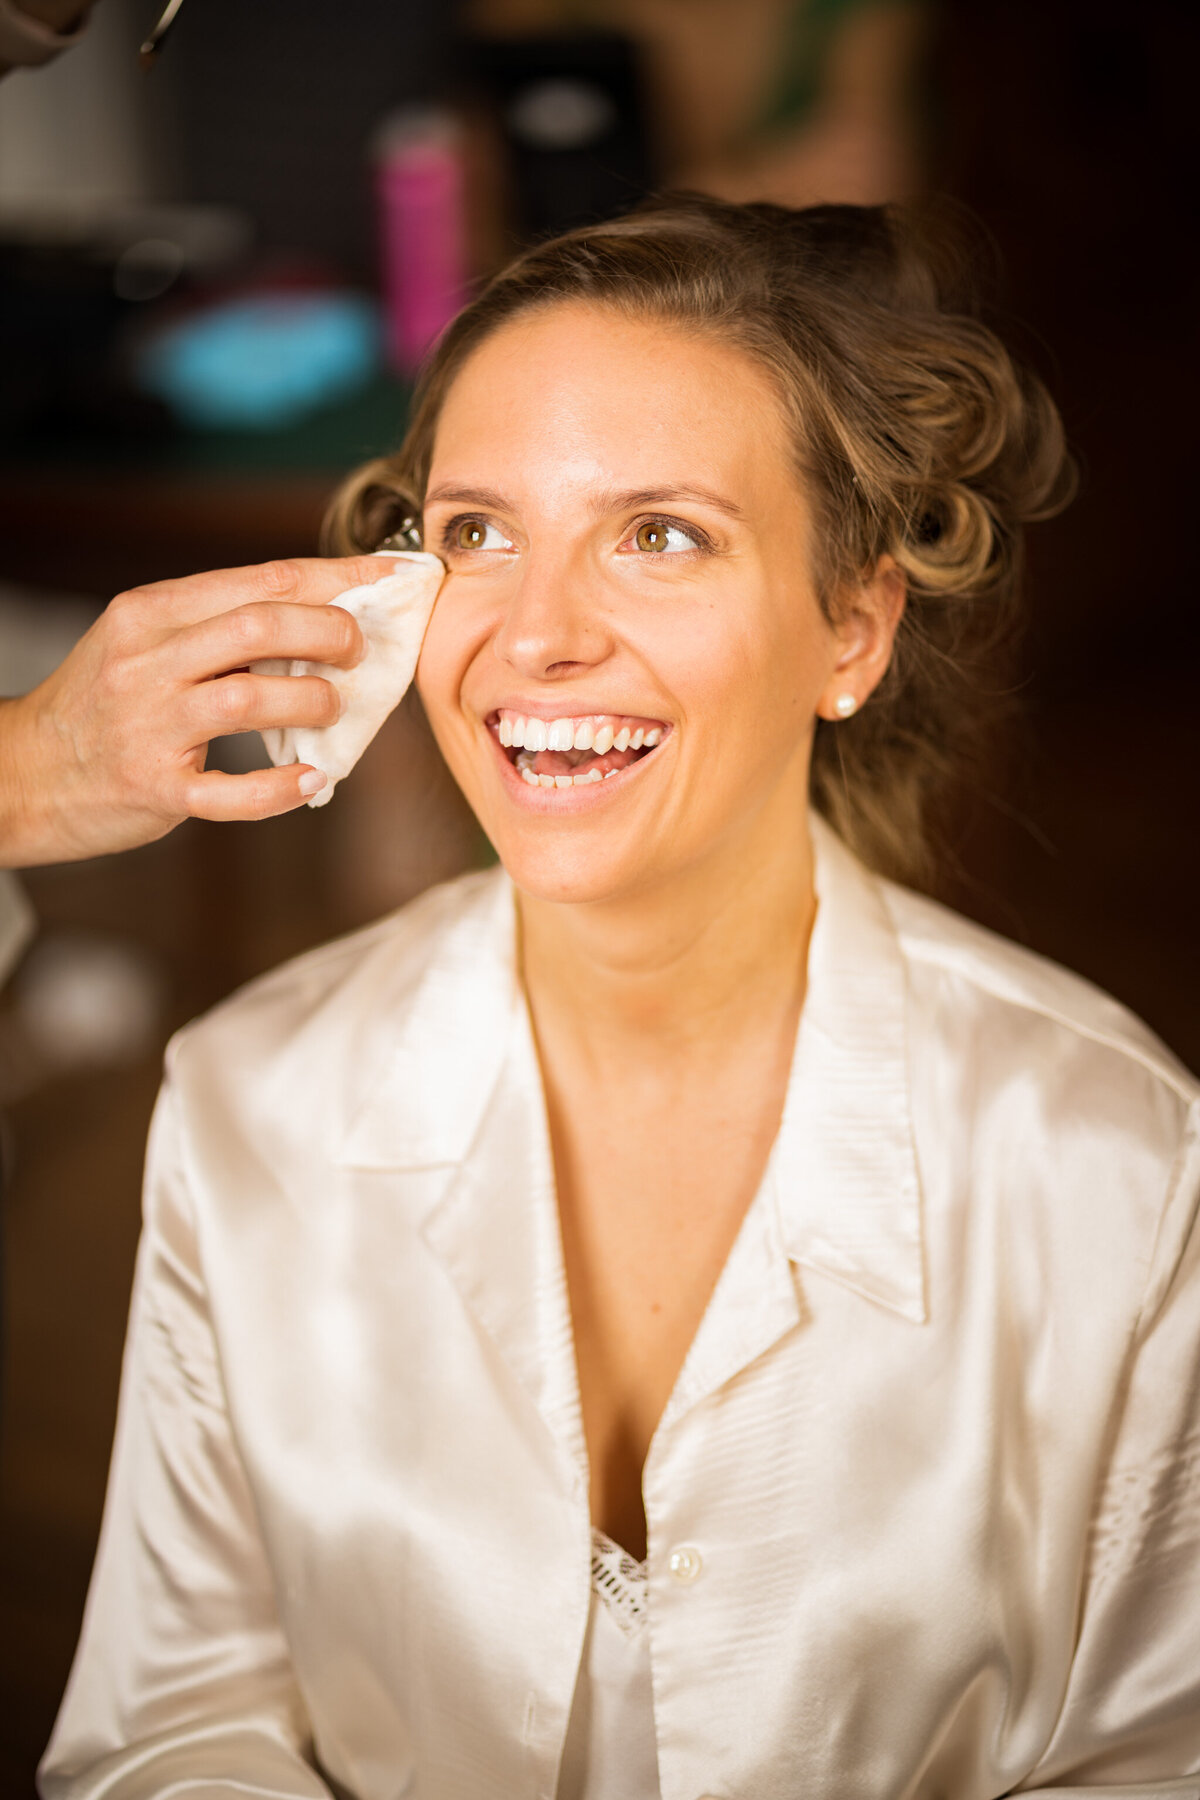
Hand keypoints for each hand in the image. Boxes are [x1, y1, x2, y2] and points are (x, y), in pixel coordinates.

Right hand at [0, 555, 398, 867]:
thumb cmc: (104, 704)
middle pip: (263, 624)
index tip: (392, 577)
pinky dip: (283, 787)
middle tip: (359, 652)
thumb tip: (320, 614)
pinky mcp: (155, 787)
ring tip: (331, 710)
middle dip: (333, 633)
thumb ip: (218, 626)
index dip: (340, 577)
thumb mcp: (145, 642)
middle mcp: (149, 660)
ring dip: (315, 702)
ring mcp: (150, 725)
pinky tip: (313, 780)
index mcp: (152, 611)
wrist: (23, 772)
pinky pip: (234, 792)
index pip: (264, 577)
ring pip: (253, 698)